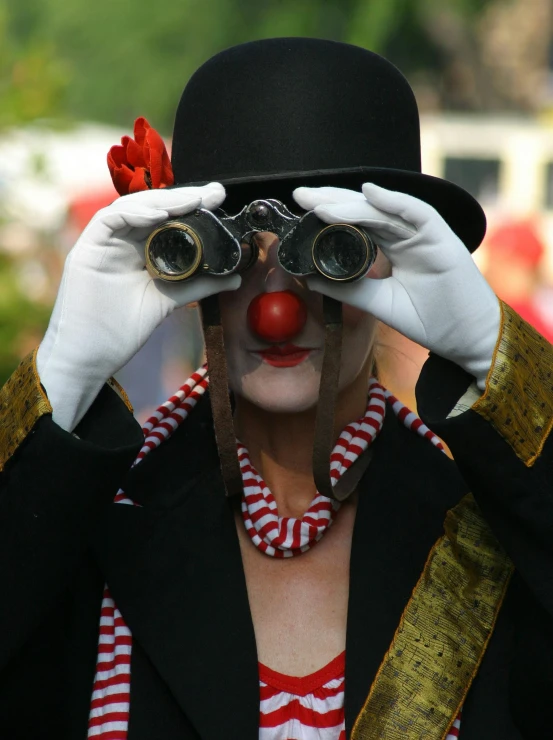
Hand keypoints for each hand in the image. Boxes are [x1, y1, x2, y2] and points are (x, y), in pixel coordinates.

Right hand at [37, 183, 239, 430]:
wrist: (92, 357)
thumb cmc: (123, 331)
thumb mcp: (170, 301)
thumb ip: (199, 285)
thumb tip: (236, 278)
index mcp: (142, 251)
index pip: (168, 219)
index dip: (192, 206)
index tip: (218, 198)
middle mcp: (124, 242)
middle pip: (152, 208)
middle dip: (183, 198)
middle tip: (212, 194)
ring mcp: (106, 244)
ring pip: (132, 208)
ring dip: (162, 202)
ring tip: (189, 202)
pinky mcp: (88, 248)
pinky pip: (109, 220)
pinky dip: (134, 214)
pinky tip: (158, 217)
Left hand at [294, 183, 499, 388]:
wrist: (464, 339)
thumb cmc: (429, 320)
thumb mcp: (378, 303)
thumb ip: (347, 288)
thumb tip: (309, 278)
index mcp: (393, 247)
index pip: (356, 222)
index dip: (330, 213)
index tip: (300, 209)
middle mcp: (407, 235)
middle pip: (366, 209)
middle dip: (333, 201)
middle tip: (301, 195)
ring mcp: (425, 234)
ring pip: (384, 210)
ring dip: (353, 205)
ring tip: (322, 205)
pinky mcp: (442, 239)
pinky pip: (418, 214)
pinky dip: (394, 202)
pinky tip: (370, 194)